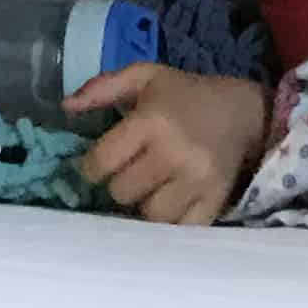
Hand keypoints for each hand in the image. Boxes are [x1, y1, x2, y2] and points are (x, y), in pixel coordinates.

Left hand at [73, 64, 272, 225]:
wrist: (242, 112)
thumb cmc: (185, 94)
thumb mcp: (144, 77)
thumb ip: (102, 88)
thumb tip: (65, 106)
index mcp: (152, 120)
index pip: (102, 162)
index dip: (92, 167)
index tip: (98, 164)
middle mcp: (174, 153)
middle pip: (121, 192)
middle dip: (118, 185)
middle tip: (128, 174)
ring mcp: (197, 182)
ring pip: (148, 216)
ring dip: (143, 206)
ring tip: (149, 190)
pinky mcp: (214, 202)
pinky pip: (179, 230)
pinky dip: (169, 223)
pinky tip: (168, 205)